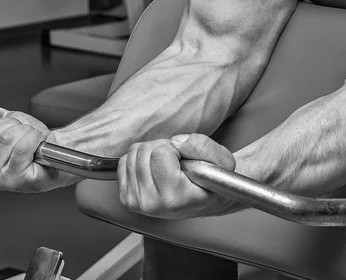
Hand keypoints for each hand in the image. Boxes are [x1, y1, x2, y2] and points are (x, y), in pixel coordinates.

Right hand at [0, 104, 64, 192]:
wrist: (54, 157)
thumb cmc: (30, 143)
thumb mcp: (8, 123)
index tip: (9, 127)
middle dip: (13, 124)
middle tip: (25, 130)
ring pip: (7, 139)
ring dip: (26, 131)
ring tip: (33, 137)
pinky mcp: (14, 180)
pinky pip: (22, 148)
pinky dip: (34, 137)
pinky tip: (39, 140)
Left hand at [118, 133, 235, 219]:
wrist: (200, 200)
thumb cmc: (210, 180)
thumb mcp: (221, 161)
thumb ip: (203, 146)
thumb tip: (176, 141)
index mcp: (175, 198)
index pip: (160, 154)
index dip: (175, 149)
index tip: (185, 161)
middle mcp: (152, 204)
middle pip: (144, 151)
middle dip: (162, 147)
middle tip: (176, 161)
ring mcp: (136, 203)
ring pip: (133, 153)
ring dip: (151, 152)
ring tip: (167, 166)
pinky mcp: (126, 199)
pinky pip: (124, 162)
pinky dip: (140, 159)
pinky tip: (155, 170)